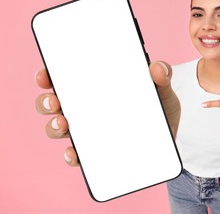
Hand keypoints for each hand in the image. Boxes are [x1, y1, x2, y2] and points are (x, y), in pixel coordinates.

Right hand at [35, 61, 179, 165]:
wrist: (170, 138)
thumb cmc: (160, 109)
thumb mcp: (163, 90)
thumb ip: (162, 76)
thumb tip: (157, 68)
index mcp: (98, 88)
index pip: (67, 79)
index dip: (50, 76)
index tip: (45, 76)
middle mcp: (87, 109)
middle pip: (55, 103)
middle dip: (46, 102)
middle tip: (54, 101)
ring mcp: (90, 131)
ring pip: (60, 129)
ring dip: (54, 127)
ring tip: (63, 124)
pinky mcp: (97, 152)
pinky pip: (77, 156)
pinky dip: (72, 155)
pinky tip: (75, 153)